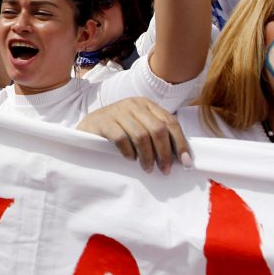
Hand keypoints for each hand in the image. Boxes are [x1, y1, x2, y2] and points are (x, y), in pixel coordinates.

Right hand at [76, 97, 191, 173]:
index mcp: (146, 104)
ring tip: (147, 168)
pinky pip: (122, 139)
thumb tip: (182, 157)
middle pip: (158, 129)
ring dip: (147, 156)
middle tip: (164, 170)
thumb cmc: (118, 130)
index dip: (180, 143)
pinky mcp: (103, 121)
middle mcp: (133, 104)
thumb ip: (157, 135)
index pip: (170, 122)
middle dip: (165, 153)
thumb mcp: (139, 127)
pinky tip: (129, 158)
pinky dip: (128, 152)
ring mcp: (117, 111)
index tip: (185, 162)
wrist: (87, 127)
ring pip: (142, 135)